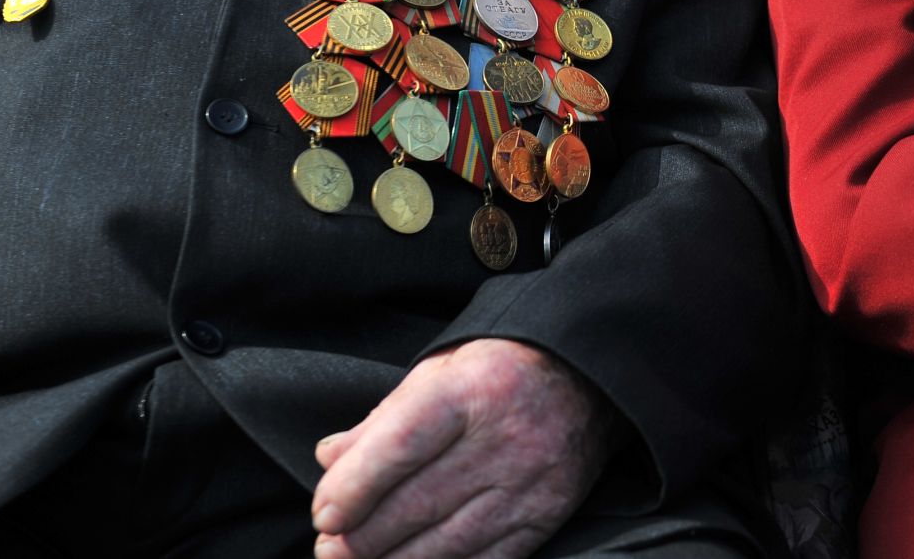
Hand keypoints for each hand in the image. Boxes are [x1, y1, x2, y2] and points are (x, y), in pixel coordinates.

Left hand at [311, 338, 615, 558]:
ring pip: (448, 542)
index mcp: (472, 389)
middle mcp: (506, 438)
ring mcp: (530, 483)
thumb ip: (383, 419)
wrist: (588, 378)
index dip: (357, 485)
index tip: (325, 512)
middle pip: (419, 502)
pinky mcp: (546, 517)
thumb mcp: (439, 373)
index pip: (403, 443)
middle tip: (329, 549)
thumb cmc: (498, 372)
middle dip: (363, 536)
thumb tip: (328, 460)